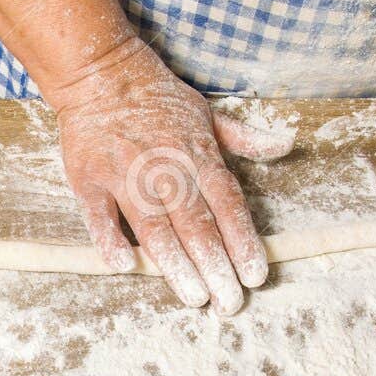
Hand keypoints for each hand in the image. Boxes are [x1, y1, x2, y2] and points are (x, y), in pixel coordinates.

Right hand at [47, 38, 269, 313]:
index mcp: (198, 156)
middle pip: (197, 225)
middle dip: (216, 267)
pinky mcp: (89, 179)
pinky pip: (100, 215)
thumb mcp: (208, 113)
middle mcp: (166, 169)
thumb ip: (245, 138)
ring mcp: (126, 175)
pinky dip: (110, 239)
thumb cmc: (157, 98)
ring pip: (155, 227)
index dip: (243, 243)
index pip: (228, 206)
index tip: (255, 276)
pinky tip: (125, 266)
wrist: (100, 71)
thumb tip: (286, 143)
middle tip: (229, 303)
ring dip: (176, 264)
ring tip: (195, 297)